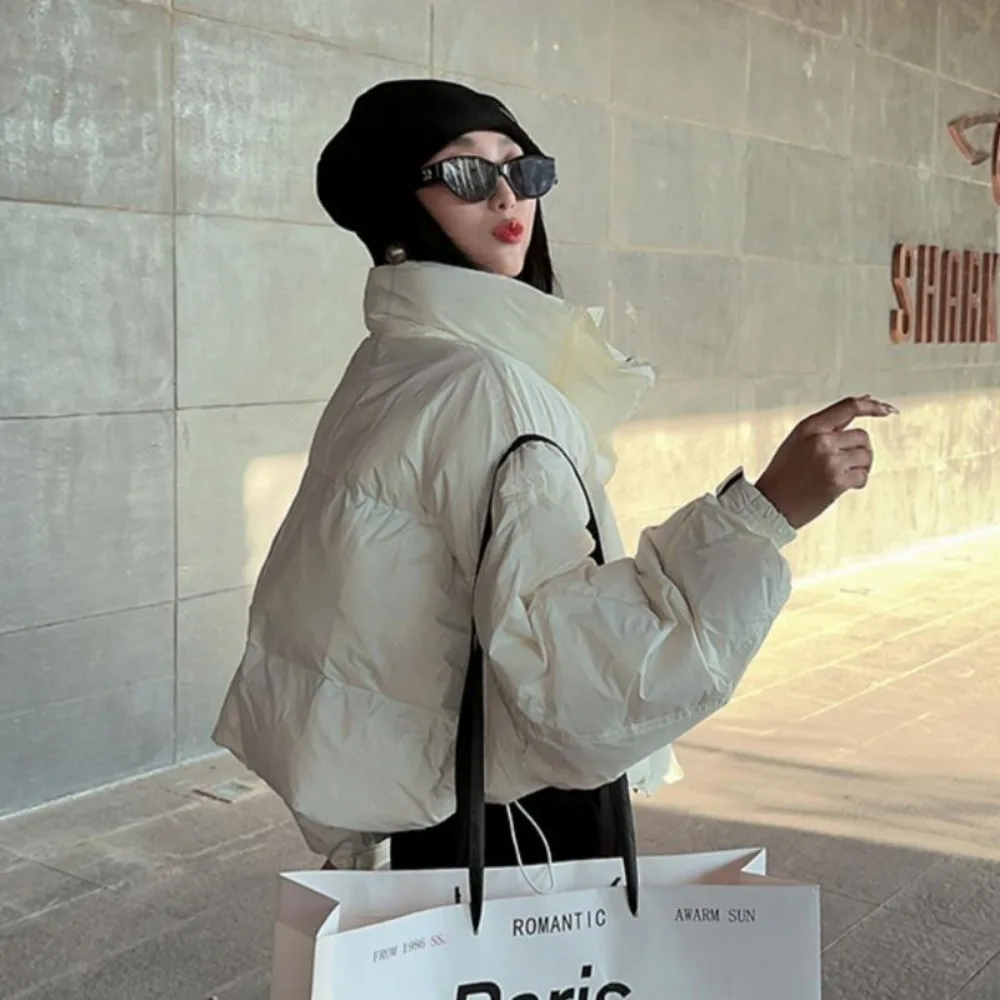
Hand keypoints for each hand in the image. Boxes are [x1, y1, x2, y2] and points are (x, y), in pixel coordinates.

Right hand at [755, 395, 897, 529]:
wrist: (770, 504)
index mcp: (809, 427)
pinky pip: (862, 476)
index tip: (886, 409)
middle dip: (860, 450)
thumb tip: (863, 402)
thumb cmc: (783, 474)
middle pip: (862, 436)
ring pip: (865, 456)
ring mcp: (829, 461)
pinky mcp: (836, 482)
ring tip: (842, 475)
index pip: (848, 407)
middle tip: (847, 463)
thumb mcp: (798, 441)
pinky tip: (843, 486)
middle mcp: (820, 441)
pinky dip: (858, 482)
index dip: (871, 406)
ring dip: (861, 467)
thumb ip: (827, 426)